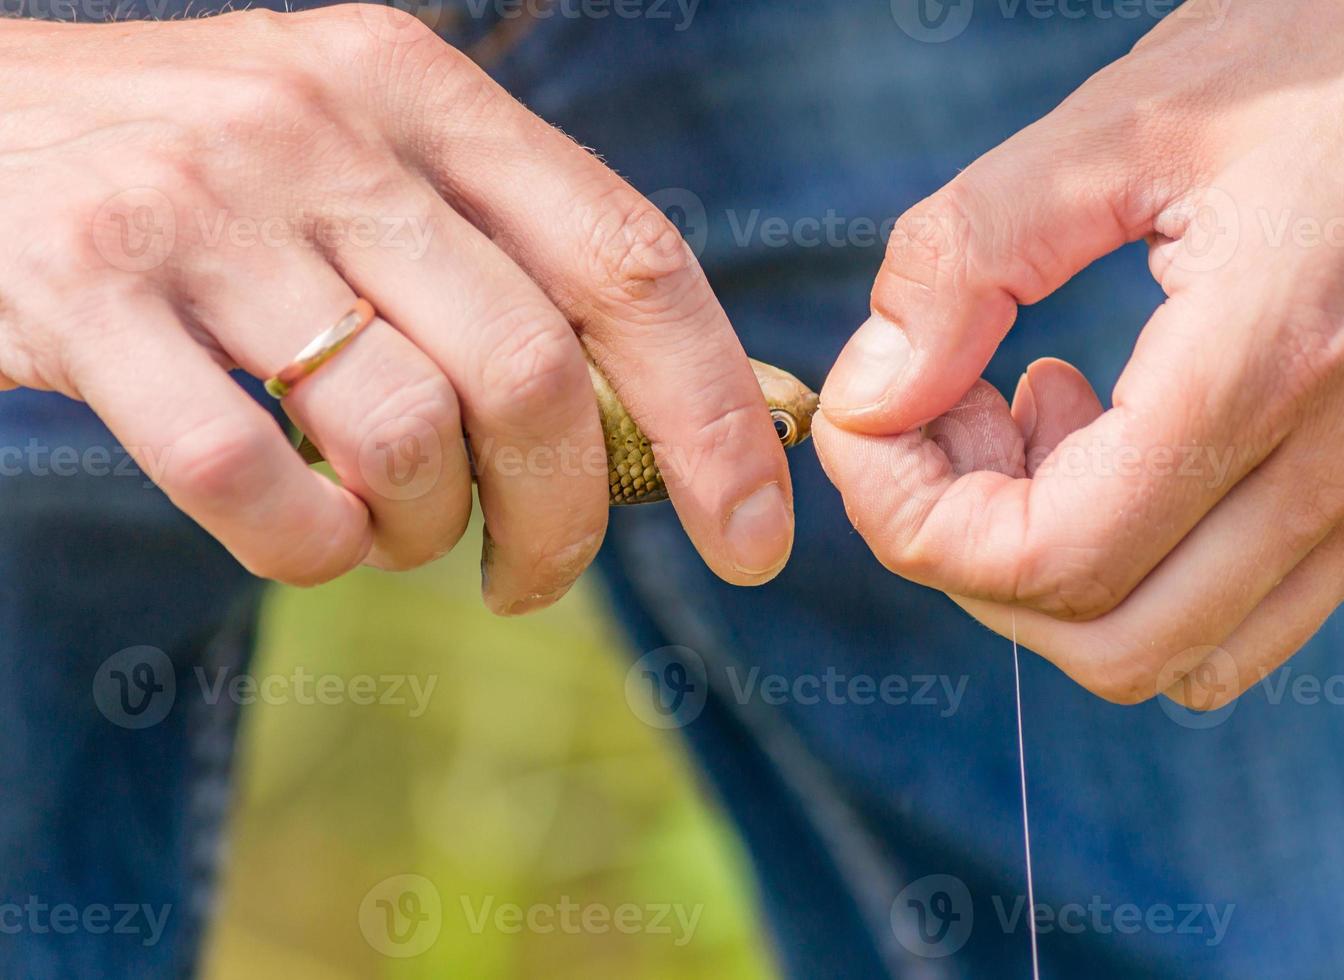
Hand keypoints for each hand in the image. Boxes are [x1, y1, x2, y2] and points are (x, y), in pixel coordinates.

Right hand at [0, 8, 793, 611]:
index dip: (714, 415)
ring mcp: (203, 207)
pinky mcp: (83, 290)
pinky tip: (308, 535)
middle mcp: (326, 129)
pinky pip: (250, 480)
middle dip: (566, 517)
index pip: (631, 263)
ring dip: (428, 532)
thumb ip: (493, 256)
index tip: (751, 536)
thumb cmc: (200, 173)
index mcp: (421, 92)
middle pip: (535, 374)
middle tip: (537, 575)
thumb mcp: (358, 156)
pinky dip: (308, 548)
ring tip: (394, 529)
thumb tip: (653, 427)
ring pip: (405, 434)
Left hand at [814, 0, 1343, 706]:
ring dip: (1066, 572)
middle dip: (976, 556)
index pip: (1050, 558)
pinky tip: (1127, 432)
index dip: (915, 522)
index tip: (870, 430)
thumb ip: (967, 260)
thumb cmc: (1327, 46)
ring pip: (1188, 649)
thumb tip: (870, 395)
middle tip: (948, 423)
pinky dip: (1155, 564)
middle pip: (1109, 638)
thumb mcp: (1118, 119)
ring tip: (1041, 423)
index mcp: (1267, 359)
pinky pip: (1261, 607)